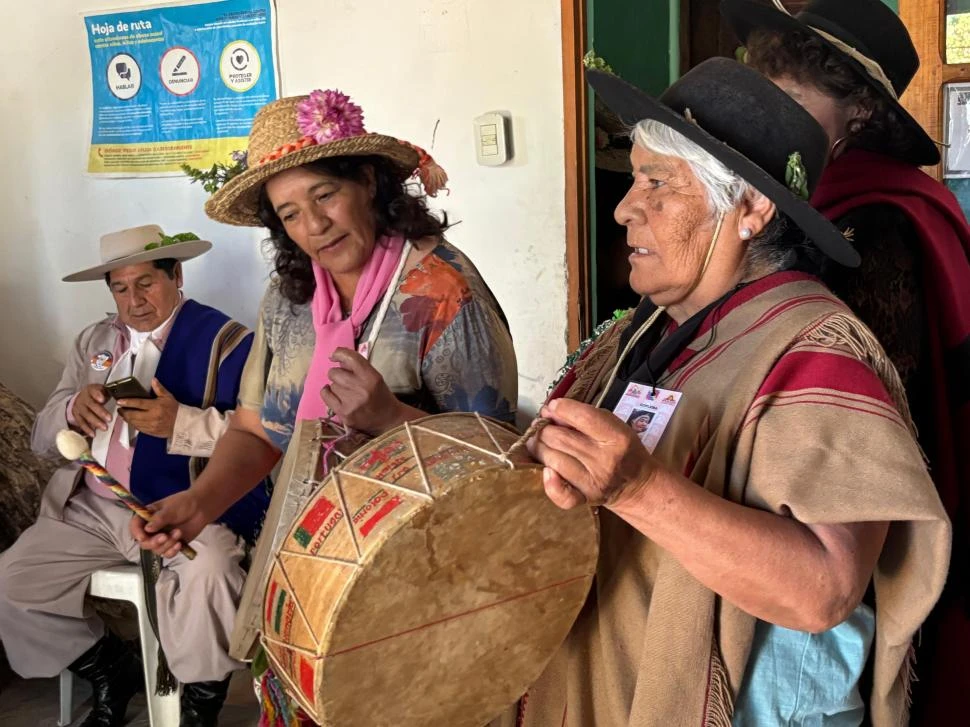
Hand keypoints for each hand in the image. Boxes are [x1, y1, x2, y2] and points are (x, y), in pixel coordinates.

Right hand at [72, 384, 111, 435]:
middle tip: (109, 419)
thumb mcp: (102, 390)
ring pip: (86, 415)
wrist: (82, 397)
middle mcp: (83, 398)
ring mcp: (78, 407)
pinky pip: (81, 423)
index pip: (93, 391)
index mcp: (90, 390)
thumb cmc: (96, 394)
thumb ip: (108, 393)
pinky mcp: (76, 415)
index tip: (102, 399)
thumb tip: (119, 397)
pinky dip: (87, 429)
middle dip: (100, 412)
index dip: (97, 395)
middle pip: (91, 405)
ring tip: (104, 427)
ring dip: (95, 422)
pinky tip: (93, 433)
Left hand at [117, 379, 178, 438]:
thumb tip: (153, 380)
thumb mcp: (168, 397)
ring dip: (127, 419)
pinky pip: (138, 428)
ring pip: (134, 423)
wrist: (181, 423)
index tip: (120, 401)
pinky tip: (131, 421)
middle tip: (120, 409)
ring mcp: (151, 425)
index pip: (139, 403)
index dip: (128, 402)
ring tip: (123, 414)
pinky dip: (133, 424)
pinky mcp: (151, 432)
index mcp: (156, 406)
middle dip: (124, 412)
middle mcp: (152, 417)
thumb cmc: (174, 409)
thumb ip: (159, 389)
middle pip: (133, 415)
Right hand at [130, 489, 209, 557]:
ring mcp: (161, 538)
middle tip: (165, 537)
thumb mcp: (170, 508)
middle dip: (153, 542)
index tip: (142, 537)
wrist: (200, 508)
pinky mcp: (171, 544)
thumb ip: (159, 519)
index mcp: (147, 517)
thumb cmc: (184, 503)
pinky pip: (167, 554)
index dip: (136, 532)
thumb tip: (147, 528)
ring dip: (167, 544)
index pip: (135, 526)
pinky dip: (172, 551)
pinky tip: (180, 544)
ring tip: (178, 532)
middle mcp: (152, 529)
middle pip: (144, 542)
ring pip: (156, 549)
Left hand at [321, 348, 405, 433]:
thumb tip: (336, 356)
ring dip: (337, 387)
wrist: (388, 420)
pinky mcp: (344, 414)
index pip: (350, 358)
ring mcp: (351, 402)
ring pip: (332, 385)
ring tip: (348, 393)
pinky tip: (336, 395)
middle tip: (346, 381)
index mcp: (371, 377)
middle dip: (338, 374)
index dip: (339, 353)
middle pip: (335, 373)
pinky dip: (328, 393)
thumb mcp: (374, 376)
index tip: (334, 355)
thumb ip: (357, 366)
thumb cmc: (381, 395)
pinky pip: (326, 396)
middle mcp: (361, 389)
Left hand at [527, 398, 660, 509]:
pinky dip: (550, 483)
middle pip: (560, 439)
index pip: (583, 418)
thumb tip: (551, 411)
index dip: (561, 409)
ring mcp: (594, 482)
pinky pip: (563, 496)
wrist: (637, 484)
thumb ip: (584, 416)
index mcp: (616, 437)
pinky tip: (546, 470)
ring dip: (539, 449)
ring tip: (538, 442)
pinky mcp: (585, 499)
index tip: (553, 406)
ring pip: (554, 461)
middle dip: (544, 428)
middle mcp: (605, 460)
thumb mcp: (612, 424)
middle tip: (542, 425)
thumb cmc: (622, 448)